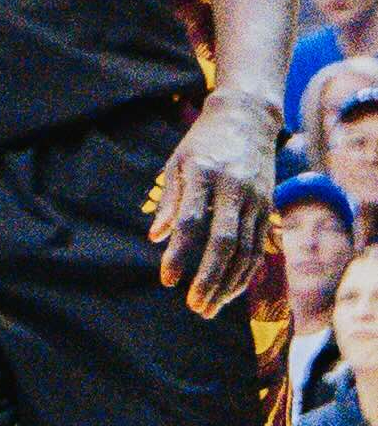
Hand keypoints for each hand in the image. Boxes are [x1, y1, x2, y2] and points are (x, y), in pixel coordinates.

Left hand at [152, 91, 282, 314]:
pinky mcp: (269, 208)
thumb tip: (156, 236)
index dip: (179, 253)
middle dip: (209, 277)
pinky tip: (231, 290)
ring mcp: (256, 200)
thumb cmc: (202, 142)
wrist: (247, 119)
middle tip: (194, 305)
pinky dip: (246, 272)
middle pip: (223, 242)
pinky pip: (259, 247)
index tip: (167, 279)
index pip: (190, 222)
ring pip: (246, 250)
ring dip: (229, 283)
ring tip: (209, 306)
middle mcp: (233, 188)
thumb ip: (169, 200)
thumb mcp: (177, 161)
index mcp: (203, 174)